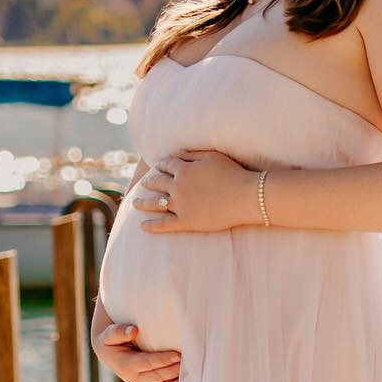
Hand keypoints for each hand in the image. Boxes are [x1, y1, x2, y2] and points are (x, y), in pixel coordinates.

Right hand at [94, 323, 181, 381]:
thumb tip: (133, 330)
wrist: (108, 354)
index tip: (178, 355)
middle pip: (159, 376)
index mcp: (126, 365)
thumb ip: (118, 332)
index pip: (149, 363)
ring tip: (191, 373)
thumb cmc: (110, 341)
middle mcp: (134, 379)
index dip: (164, 360)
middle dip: (174, 370)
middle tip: (189, 362)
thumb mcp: (109, 335)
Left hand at [130, 149, 255, 232]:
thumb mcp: (212, 156)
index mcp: (183, 170)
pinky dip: (152, 225)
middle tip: (144, 184)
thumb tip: (176, 154)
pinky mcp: (186, 222)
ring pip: (155, 203)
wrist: (245, 196)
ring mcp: (180, 205)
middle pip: (157, 183)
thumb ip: (192, 155)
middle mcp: (177, 187)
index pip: (166, 165)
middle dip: (149, 182)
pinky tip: (142, 226)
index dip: (160, 165)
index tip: (157, 167)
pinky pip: (164, 224)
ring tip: (135, 203)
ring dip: (143, 203)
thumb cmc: (232, 173)